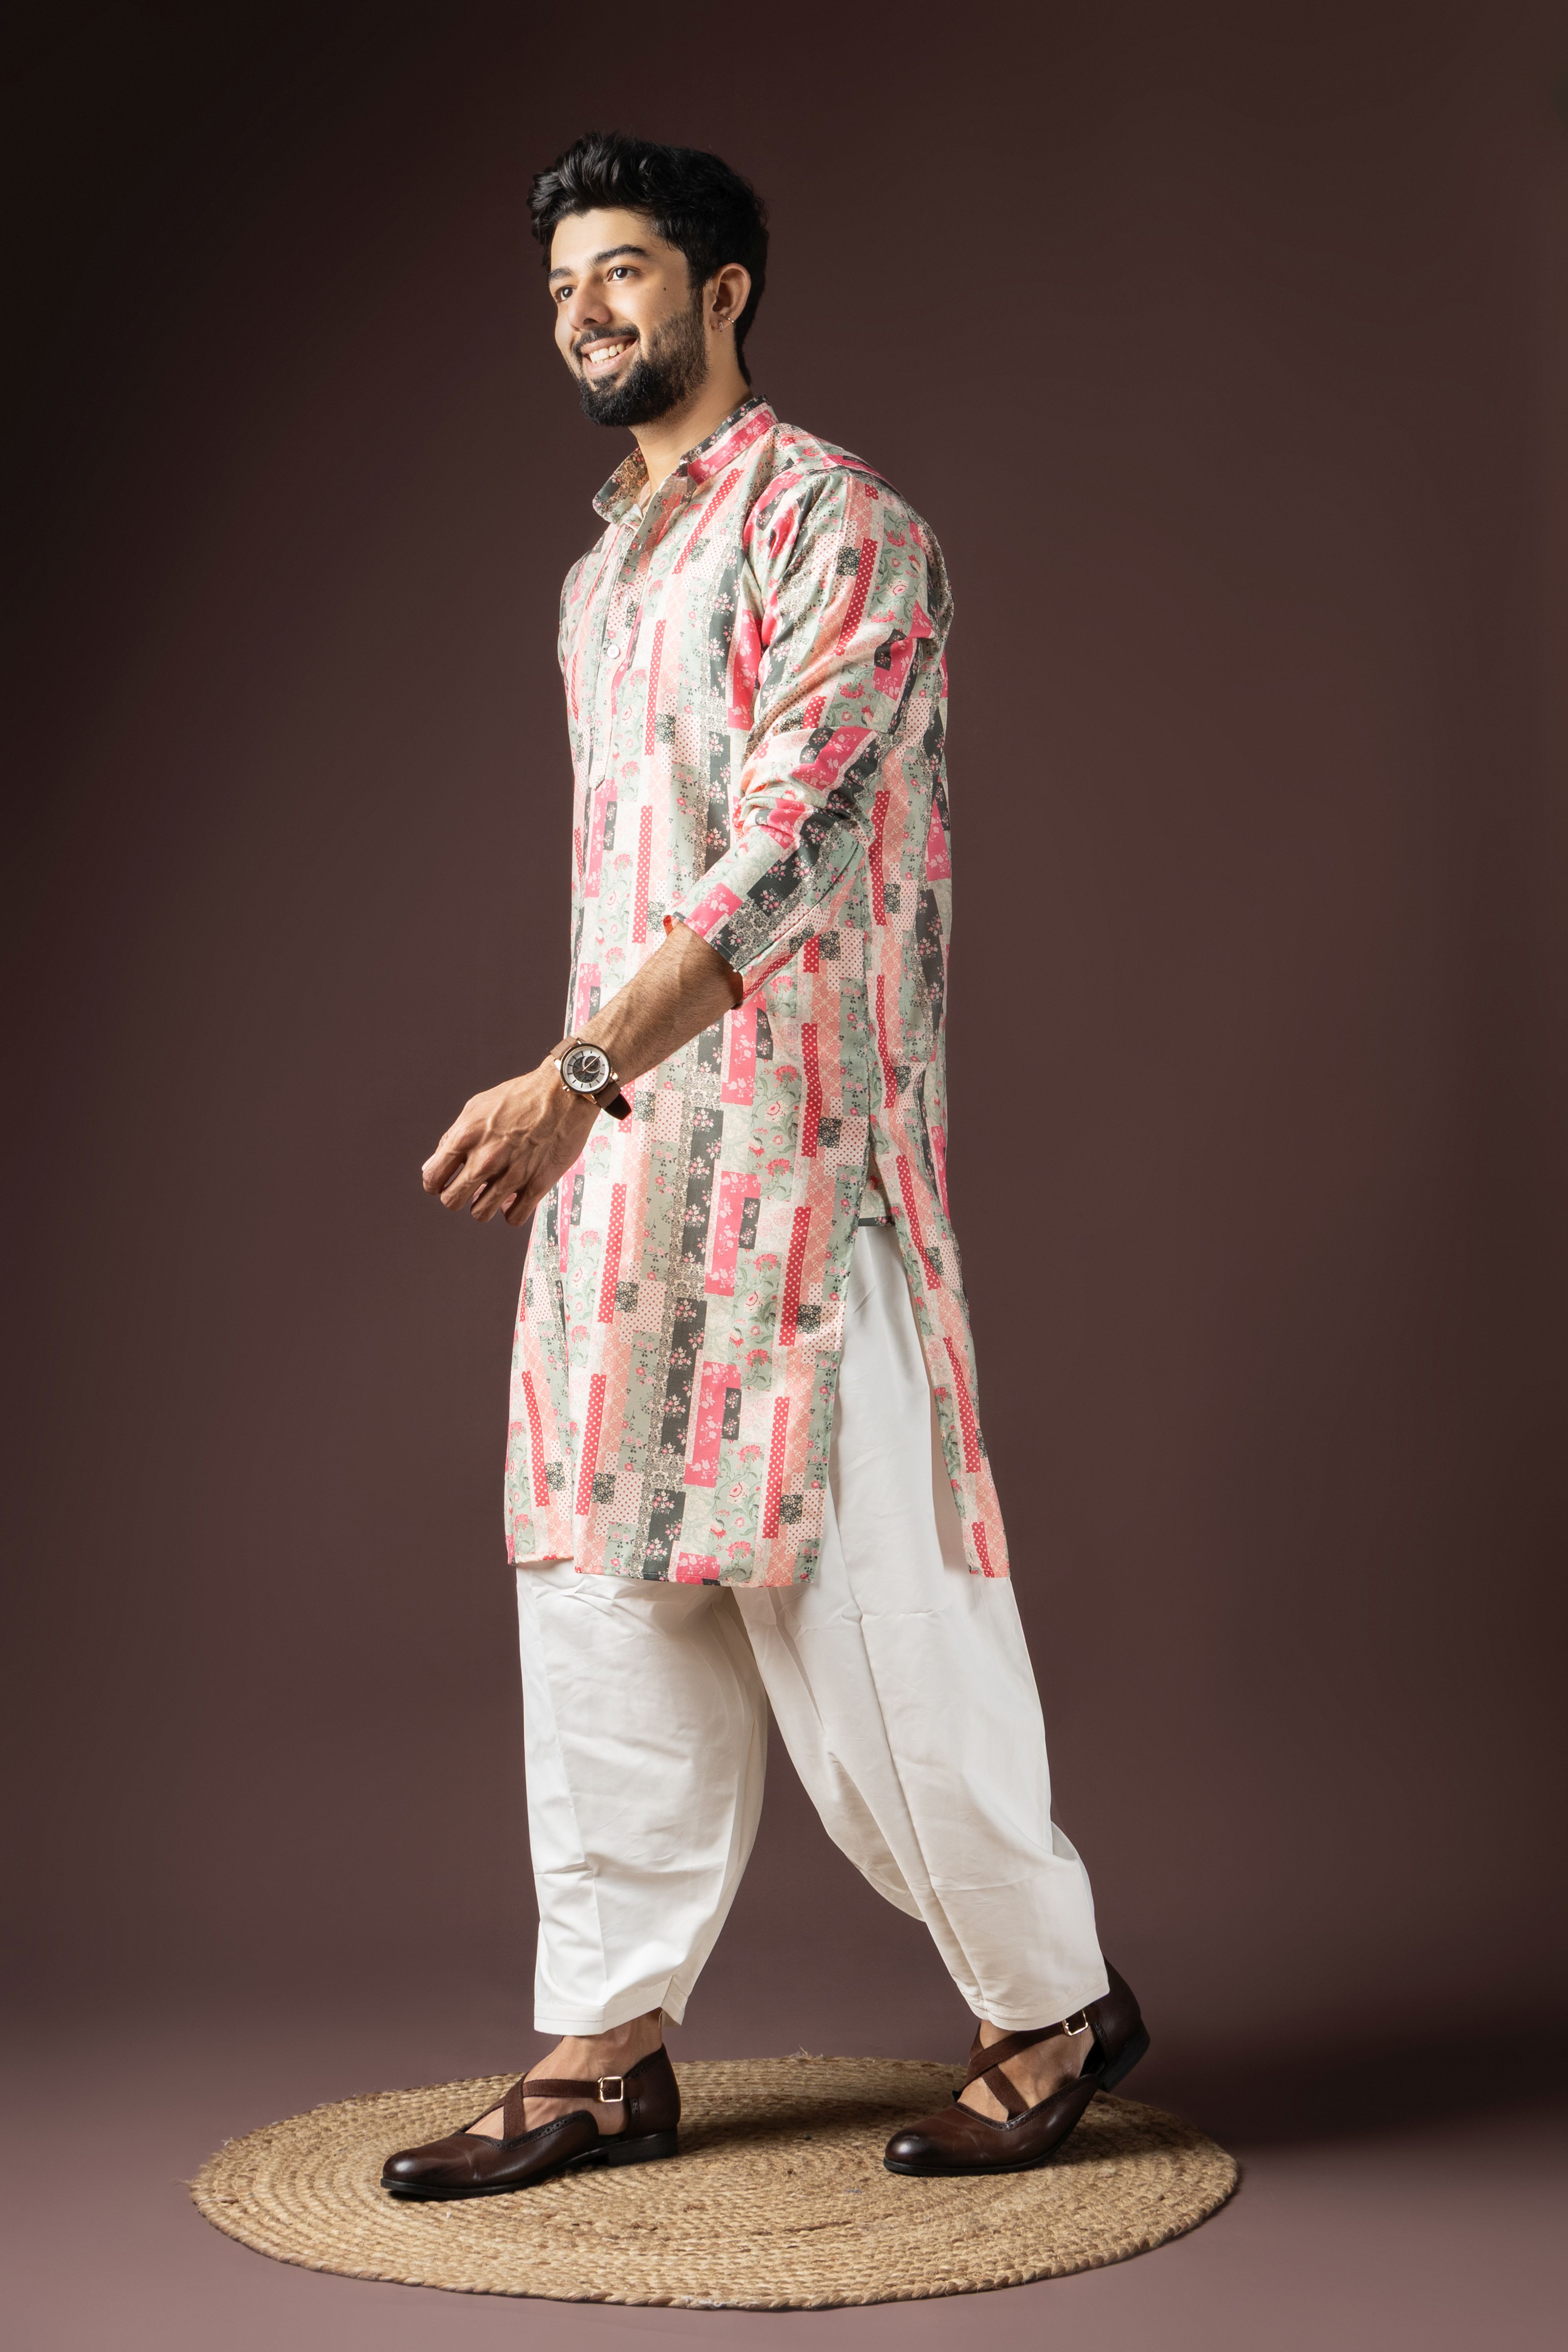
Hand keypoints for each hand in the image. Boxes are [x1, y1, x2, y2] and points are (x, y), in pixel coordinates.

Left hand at [421, 1061, 596, 1226]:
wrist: (564, 1092)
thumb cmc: (521, 1096)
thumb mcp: (476, 1107)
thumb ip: (452, 1138)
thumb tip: (432, 1166)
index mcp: (466, 1137)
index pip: (432, 1178)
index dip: (435, 1183)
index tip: (444, 1182)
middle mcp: (486, 1159)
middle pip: (452, 1201)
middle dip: (457, 1197)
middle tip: (468, 1188)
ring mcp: (512, 1174)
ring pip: (480, 1214)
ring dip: (483, 1205)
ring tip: (492, 1193)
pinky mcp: (538, 1184)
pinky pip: (513, 1218)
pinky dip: (511, 1212)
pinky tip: (513, 1199)